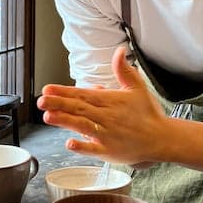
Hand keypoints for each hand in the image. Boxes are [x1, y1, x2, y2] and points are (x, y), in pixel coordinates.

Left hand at [36, 47, 168, 164]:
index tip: (47, 89)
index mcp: (111, 101)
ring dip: (65, 121)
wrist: (162, 138)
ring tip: (48, 117)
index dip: (64, 92)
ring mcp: (107, 135)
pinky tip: (70, 144)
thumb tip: (119, 52)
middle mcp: (107, 117)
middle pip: (79, 109)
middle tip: (41, 101)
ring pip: (83, 126)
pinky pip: (94, 149)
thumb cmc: (148, 114)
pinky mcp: (110, 151)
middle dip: (58, 104)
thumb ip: (124, 70)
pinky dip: (82, 147)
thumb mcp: (138, 88)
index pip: (83, 94)